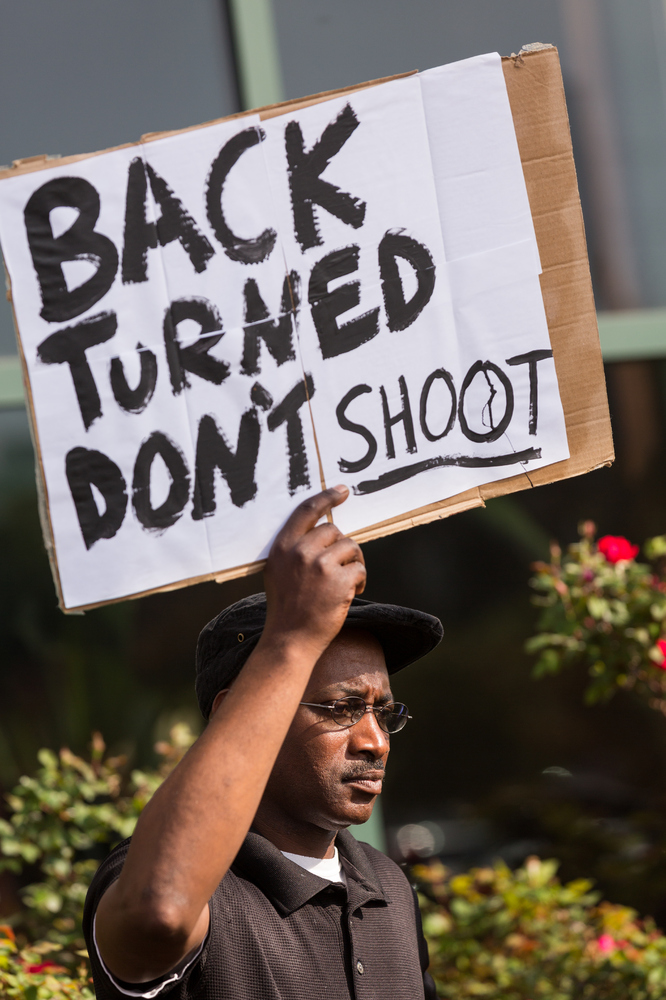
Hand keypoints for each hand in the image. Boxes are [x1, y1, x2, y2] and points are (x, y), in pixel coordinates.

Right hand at [262, 486, 365, 658]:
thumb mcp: (278, 571)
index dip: (326, 498)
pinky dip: (360, 581)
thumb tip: (323, 531)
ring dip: (354, 563)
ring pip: (351, 547)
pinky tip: (350, 594)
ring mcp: (320, 566)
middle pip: (334, 530)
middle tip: (340, 568)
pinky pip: (360, 569)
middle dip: (342, 547)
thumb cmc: (286, 607)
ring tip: (346, 583)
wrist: (290, 639)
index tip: (342, 491)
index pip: (307, 510)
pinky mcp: (338, 581)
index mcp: (282, 547)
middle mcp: (300, 552)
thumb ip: (294, 549)